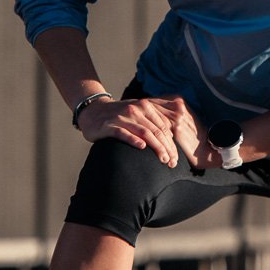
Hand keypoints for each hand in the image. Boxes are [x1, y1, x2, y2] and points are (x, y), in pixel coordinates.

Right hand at [77, 94, 216, 168]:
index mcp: (146, 106)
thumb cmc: (119, 115)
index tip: (176, 159)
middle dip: (167, 148)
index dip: (172, 144)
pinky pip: (123, 133)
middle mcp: (136, 110)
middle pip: (157, 131)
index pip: (164, 127)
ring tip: (163, 159)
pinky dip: (134, 139)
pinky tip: (142, 147)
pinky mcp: (109, 125)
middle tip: (172, 163)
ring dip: (156, 147)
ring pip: (144, 132)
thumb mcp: (138, 112)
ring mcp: (122, 117)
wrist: (93, 111)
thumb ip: (154, 120)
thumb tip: (173, 135)